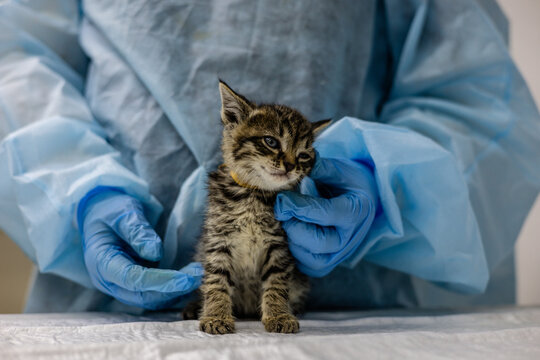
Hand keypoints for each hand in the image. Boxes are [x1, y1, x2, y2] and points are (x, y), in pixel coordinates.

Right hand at [78, 188, 202, 308]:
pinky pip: (153, 295)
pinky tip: (189, 282)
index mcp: (101, 261)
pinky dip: (171, 292)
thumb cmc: (112, 210)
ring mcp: (121, 285)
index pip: (132, 279)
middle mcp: (109, 279)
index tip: (185, 278)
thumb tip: (155, 252)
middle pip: (142, 296)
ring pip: (149, 300)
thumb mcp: (123, 212)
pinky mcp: (133, 285)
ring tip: (197, 277)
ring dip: (174, 293)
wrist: (103, 214)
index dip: (160, 281)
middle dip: (172, 289)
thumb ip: (137, 230)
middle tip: (197, 275)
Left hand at [274, 156, 377, 276]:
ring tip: (288, 221)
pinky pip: (309, 267)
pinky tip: (291, 234)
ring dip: (293, 241)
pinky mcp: (329, 262)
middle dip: (294, 226)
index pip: (325, 213)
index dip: (299, 207)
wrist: (361, 199)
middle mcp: (350, 236)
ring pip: (312, 259)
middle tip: (283, 211)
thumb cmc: (346, 182)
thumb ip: (317, 169)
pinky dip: (296, 254)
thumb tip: (292, 170)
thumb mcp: (337, 169)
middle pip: (318, 242)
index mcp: (356, 210)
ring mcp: (341, 253)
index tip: (282, 198)